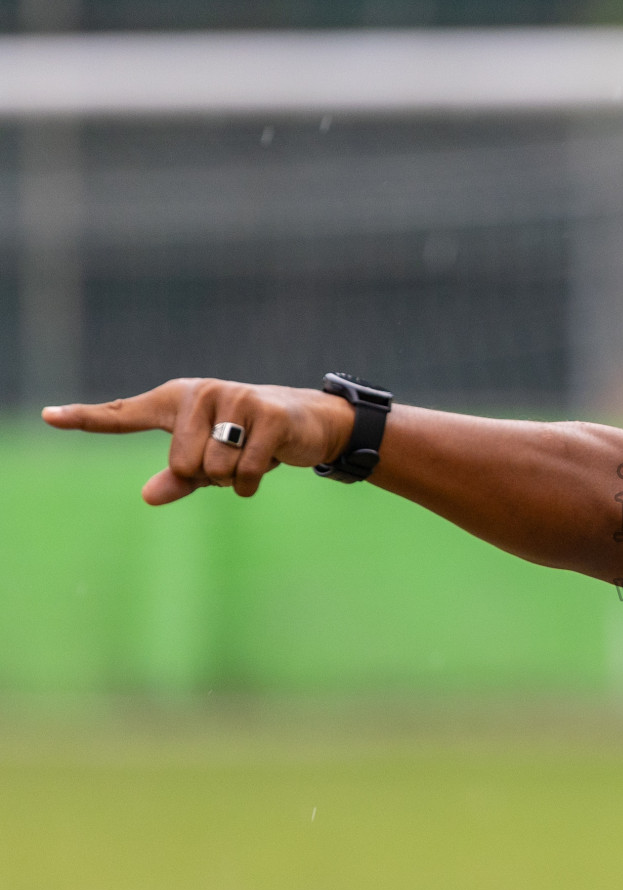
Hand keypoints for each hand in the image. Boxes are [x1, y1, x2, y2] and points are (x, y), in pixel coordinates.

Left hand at [42, 378, 354, 504]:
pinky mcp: (267, 414)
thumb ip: (177, 479)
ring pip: (215, 470)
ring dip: (235, 478)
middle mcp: (202, 393)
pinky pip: (245, 472)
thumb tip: (149, 496)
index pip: (124, 414)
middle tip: (232, 458)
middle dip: (209, 476)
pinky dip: (252, 483)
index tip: (48, 416)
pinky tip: (268, 464)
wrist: (308, 423)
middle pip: (183, 464)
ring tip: (252, 456)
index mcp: (177, 401)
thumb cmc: (248, 440)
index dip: (85, 418)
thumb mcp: (209, 461)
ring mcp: (235, 399)